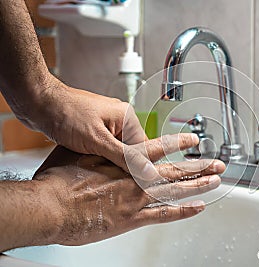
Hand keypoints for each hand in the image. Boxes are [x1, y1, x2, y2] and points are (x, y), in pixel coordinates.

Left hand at [30, 76, 144, 170]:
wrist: (36, 102)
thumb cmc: (65, 114)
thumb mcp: (98, 140)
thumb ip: (125, 157)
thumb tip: (149, 172)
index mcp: (127, 118)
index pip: (144, 149)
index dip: (137, 166)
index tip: (131, 181)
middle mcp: (118, 119)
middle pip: (130, 150)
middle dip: (120, 164)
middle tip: (108, 176)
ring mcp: (104, 124)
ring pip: (115, 151)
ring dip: (106, 161)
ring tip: (94, 169)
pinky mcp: (92, 129)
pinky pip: (102, 147)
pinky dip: (96, 156)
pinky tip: (86, 162)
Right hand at [33, 135, 224, 245]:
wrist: (49, 207)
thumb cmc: (59, 180)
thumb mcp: (79, 152)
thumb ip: (100, 148)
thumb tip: (110, 141)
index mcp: (124, 160)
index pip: (160, 147)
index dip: (179, 143)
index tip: (194, 141)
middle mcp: (136, 178)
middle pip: (175, 170)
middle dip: (199, 166)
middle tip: (218, 163)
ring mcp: (136, 199)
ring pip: (175, 190)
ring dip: (198, 185)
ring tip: (215, 181)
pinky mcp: (131, 219)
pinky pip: (164, 215)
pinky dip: (182, 211)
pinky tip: (197, 208)